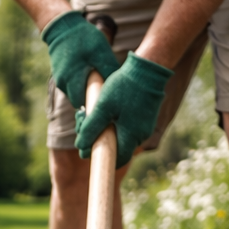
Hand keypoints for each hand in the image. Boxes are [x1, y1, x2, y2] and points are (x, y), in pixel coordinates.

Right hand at [42, 11, 117, 111]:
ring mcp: (60, 78)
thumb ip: (108, 70)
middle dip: (89, 99)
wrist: (63, 26)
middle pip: (78, 100)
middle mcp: (63, 83)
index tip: (105, 105)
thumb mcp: (101, 52)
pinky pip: (71, 84)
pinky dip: (79, 82)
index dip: (93, 106)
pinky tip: (89, 74)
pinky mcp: (59, 73)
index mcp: (73, 81)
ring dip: (84, 90)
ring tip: (98, 84)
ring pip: (74, 92)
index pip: (82, 104)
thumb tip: (119, 87)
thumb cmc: (84, 38)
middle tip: (104, 95)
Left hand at [74, 52, 172, 166]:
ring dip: (106, 131)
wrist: (148, 68)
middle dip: (100, 141)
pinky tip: (105, 110)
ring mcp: (145, 127)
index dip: (101, 157)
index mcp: (131, 136)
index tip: (87, 146)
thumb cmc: (124, 86)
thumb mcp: (103, 107)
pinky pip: (128, 128)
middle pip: (118, 149)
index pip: (116, 160)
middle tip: (84, 123)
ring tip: (92, 113)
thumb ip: (91, 128)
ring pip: (122, 137)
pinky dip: (115, 124)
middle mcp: (141, 135)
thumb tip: (80, 147)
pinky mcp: (145, 118)